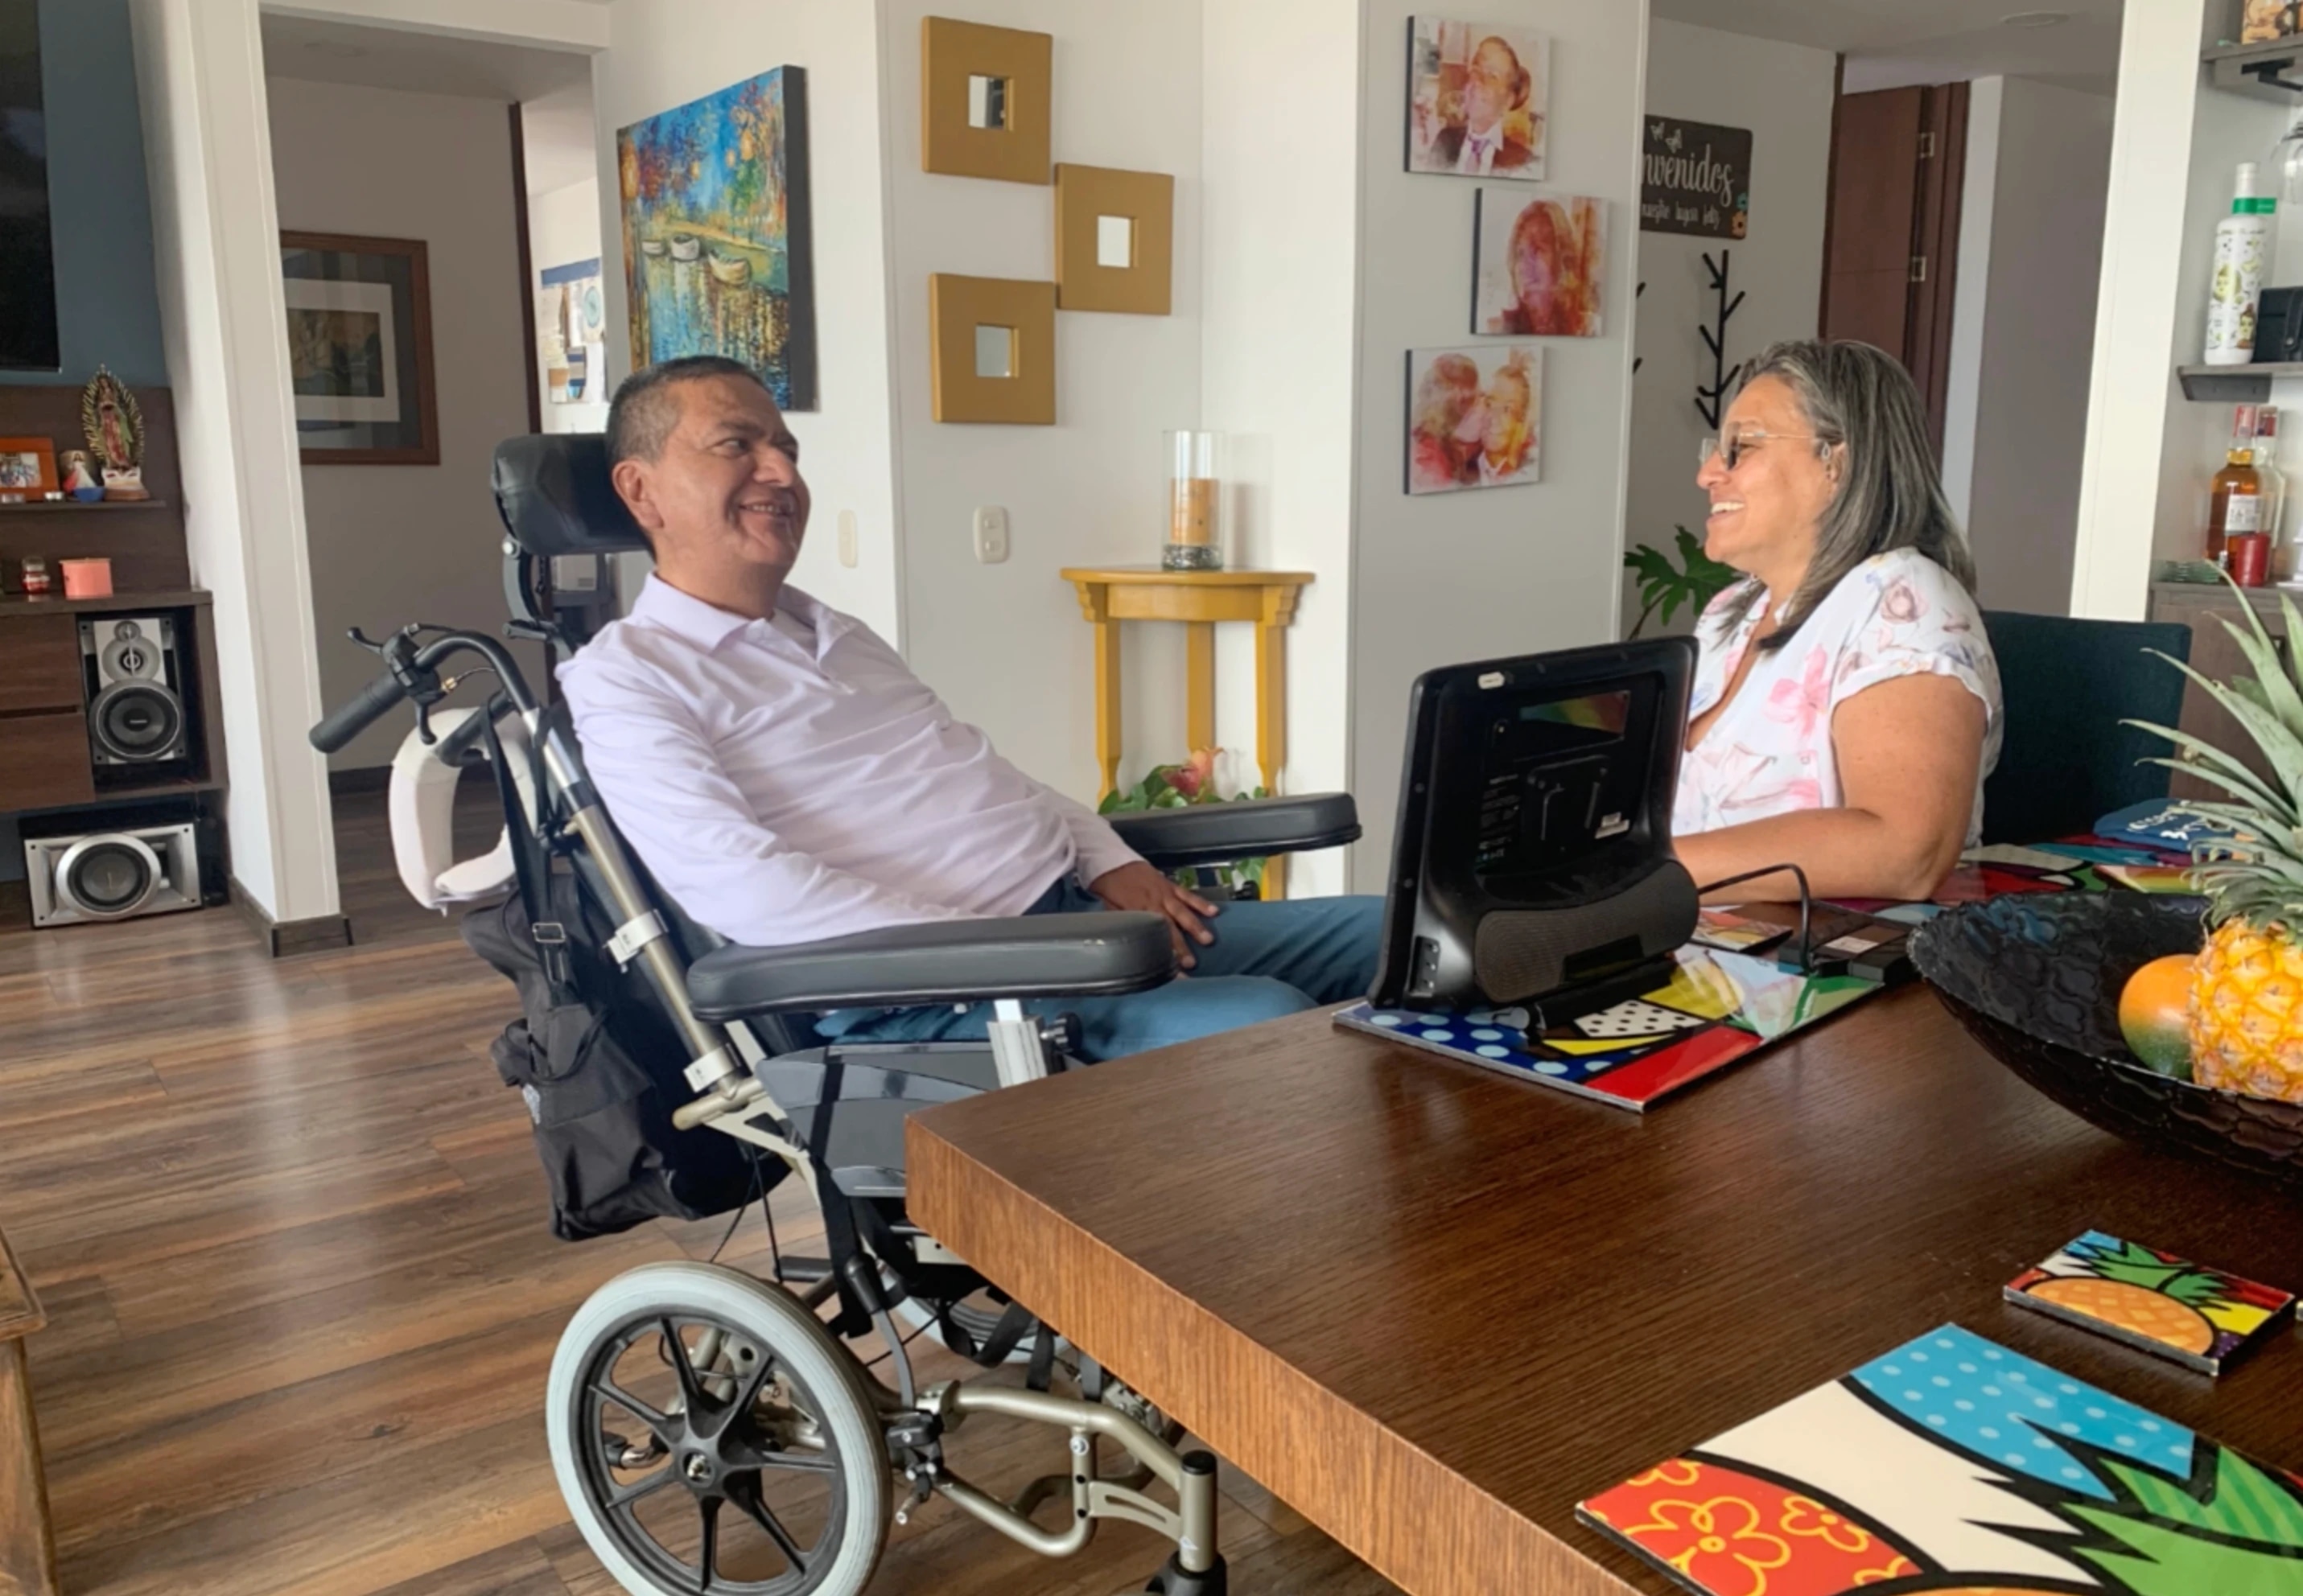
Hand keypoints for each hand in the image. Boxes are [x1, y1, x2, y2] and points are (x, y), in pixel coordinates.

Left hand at [1088, 862, 1216, 969]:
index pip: (1152, 935)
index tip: (1170, 968)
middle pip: (1170, 926)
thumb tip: (1130, 945)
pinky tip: (1213, 912)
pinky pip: (1187, 894)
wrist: (1111, 861)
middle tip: (1191, 963)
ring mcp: (1164, 893)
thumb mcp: (1109, 910)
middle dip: (1181, 945)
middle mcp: (1153, 902)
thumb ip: (1123, 925)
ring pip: (1182, 910)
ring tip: (1208, 940)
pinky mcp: (1170, 885)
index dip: (1162, 951)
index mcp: (1136, 910)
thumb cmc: (1108, 888)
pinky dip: (1200, 903)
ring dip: (1195, 926)